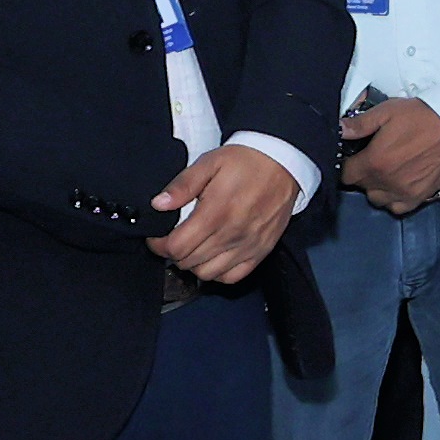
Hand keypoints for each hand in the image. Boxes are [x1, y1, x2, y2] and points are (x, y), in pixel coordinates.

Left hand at [153, 144, 299, 282]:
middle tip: (173, 240)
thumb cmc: (245, 162)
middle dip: (173, 253)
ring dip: (194, 264)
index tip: (156, 238)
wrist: (283, 163)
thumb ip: (182, 185)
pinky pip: (232, 277)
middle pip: (189, 262)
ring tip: (192, 249)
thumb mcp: (209, 163)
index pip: (176, 246)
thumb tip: (159, 204)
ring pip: (208, 274)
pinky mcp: (260, 251)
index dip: (158, 245)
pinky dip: (218, 273)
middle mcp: (232, 234)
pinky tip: (213, 258)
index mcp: (215, 213)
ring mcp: (247, 246)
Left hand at [338, 96, 439, 213]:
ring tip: (384, 173)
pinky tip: (398, 186)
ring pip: (378, 200)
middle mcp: (388, 182)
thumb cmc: (423, 116)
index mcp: (375, 162)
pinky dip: (394, 200)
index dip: (347, 166)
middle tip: (371, 160)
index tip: (353, 158)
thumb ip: (359, 124)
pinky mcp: (422, 195)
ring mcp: (405, 192)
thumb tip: (339, 130)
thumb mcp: (387, 112)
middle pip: (362, 188)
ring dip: (377, 189)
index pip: (346, 175)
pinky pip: (399, 208)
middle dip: (363, 176)